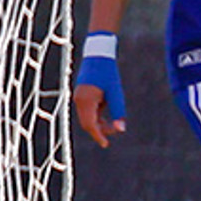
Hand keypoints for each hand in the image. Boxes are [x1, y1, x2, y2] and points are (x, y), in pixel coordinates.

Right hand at [73, 31, 125, 148]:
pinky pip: (87, 111)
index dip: (98, 136)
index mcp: (86, 100)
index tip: (106, 144)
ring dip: (99, 123)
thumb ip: (118, 111)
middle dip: (100, 130)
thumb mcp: (116, 93)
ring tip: (112, 123)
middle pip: (87, 123)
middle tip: (115, 131)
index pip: (90, 125)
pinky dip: (96, 116)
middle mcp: (79, 100)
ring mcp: (78, 98)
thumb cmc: (108, 73)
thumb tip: (121, 129)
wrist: (98, 56)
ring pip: (87, 118)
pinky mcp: (81, 95)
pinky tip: (105, 115)